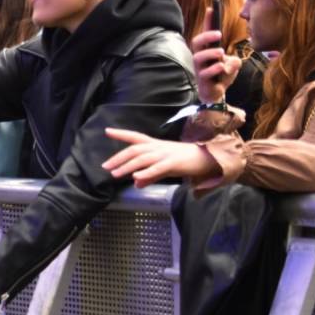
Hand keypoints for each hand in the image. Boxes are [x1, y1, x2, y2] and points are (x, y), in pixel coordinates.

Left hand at [102, 128, 221, 185]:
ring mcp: (166, 154)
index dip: (121, 134)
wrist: (209, 158)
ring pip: (143, 158)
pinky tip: (136, 178)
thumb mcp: (164, 168)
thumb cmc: (185, 161)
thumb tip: (136, 184)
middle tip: (105, 166)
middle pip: (135, 150)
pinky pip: (158, 168)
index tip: (107, 130)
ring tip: (115, 174)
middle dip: (118, 157)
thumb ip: (149, 175)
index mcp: (156, 145)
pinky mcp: (174, 163)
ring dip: (127, 166)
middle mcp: (159, 147)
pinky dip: (146, 172)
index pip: (135, 137)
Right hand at [188, 26, 240, 104]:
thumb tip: (229, 63)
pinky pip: (205, 73)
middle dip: (206, 36)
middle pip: (196, 42)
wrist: (216, 94)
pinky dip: (215, 69)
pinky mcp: (202, 81)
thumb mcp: (234, 64)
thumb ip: (234, 61)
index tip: (212, 8)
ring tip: (221, 52)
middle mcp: (201, 58)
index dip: (208, 21)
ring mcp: (200, 69)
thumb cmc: (222, 75)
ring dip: (210, 53)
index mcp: (208, 50)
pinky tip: (223, 68)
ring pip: (198, 58)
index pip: (206, 32)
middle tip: (219, 34)